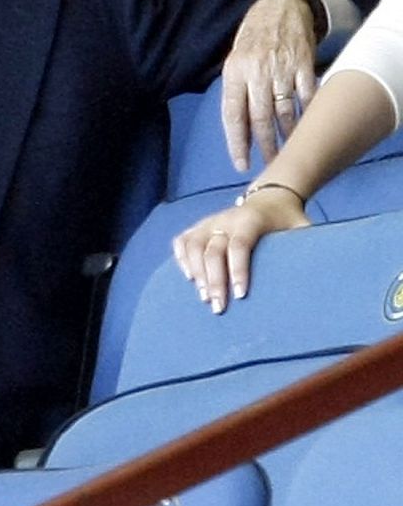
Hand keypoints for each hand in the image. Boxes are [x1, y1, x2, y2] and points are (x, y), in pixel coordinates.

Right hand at [172, 187, 309, 311]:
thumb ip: (310, 245)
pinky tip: (188, 277)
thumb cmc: (289, 219)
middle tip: (218, 307)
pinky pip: (182, 240)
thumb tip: (324, 274)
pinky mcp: (199, 226)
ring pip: (193, 246)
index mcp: (251, 218)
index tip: (240, 295)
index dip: (238, 270)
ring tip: (203, 297)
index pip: (240, 245)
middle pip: (212, 250)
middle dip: (214, 280)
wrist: (270, 197)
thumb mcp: (303, 227)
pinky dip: (181, 258)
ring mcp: (210, 221)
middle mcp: (226, 218)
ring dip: (196, 273)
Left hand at [220, 0, 317, 170]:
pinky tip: (307, 128)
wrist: (280, 7)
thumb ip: (236, 90)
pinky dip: (307, 114)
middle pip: (260, 118)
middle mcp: (256, 72)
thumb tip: (239, 126)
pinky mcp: (304, 64)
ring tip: (287, 151)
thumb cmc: (253, 38)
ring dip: (286, 136)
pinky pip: (307, 96)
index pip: (232, 115)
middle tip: (269, 164)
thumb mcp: (234, 60)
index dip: (236, 142)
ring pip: (284, 111)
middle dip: (264, 145)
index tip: (241, 163)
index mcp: (234, 72)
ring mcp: (281, 68)